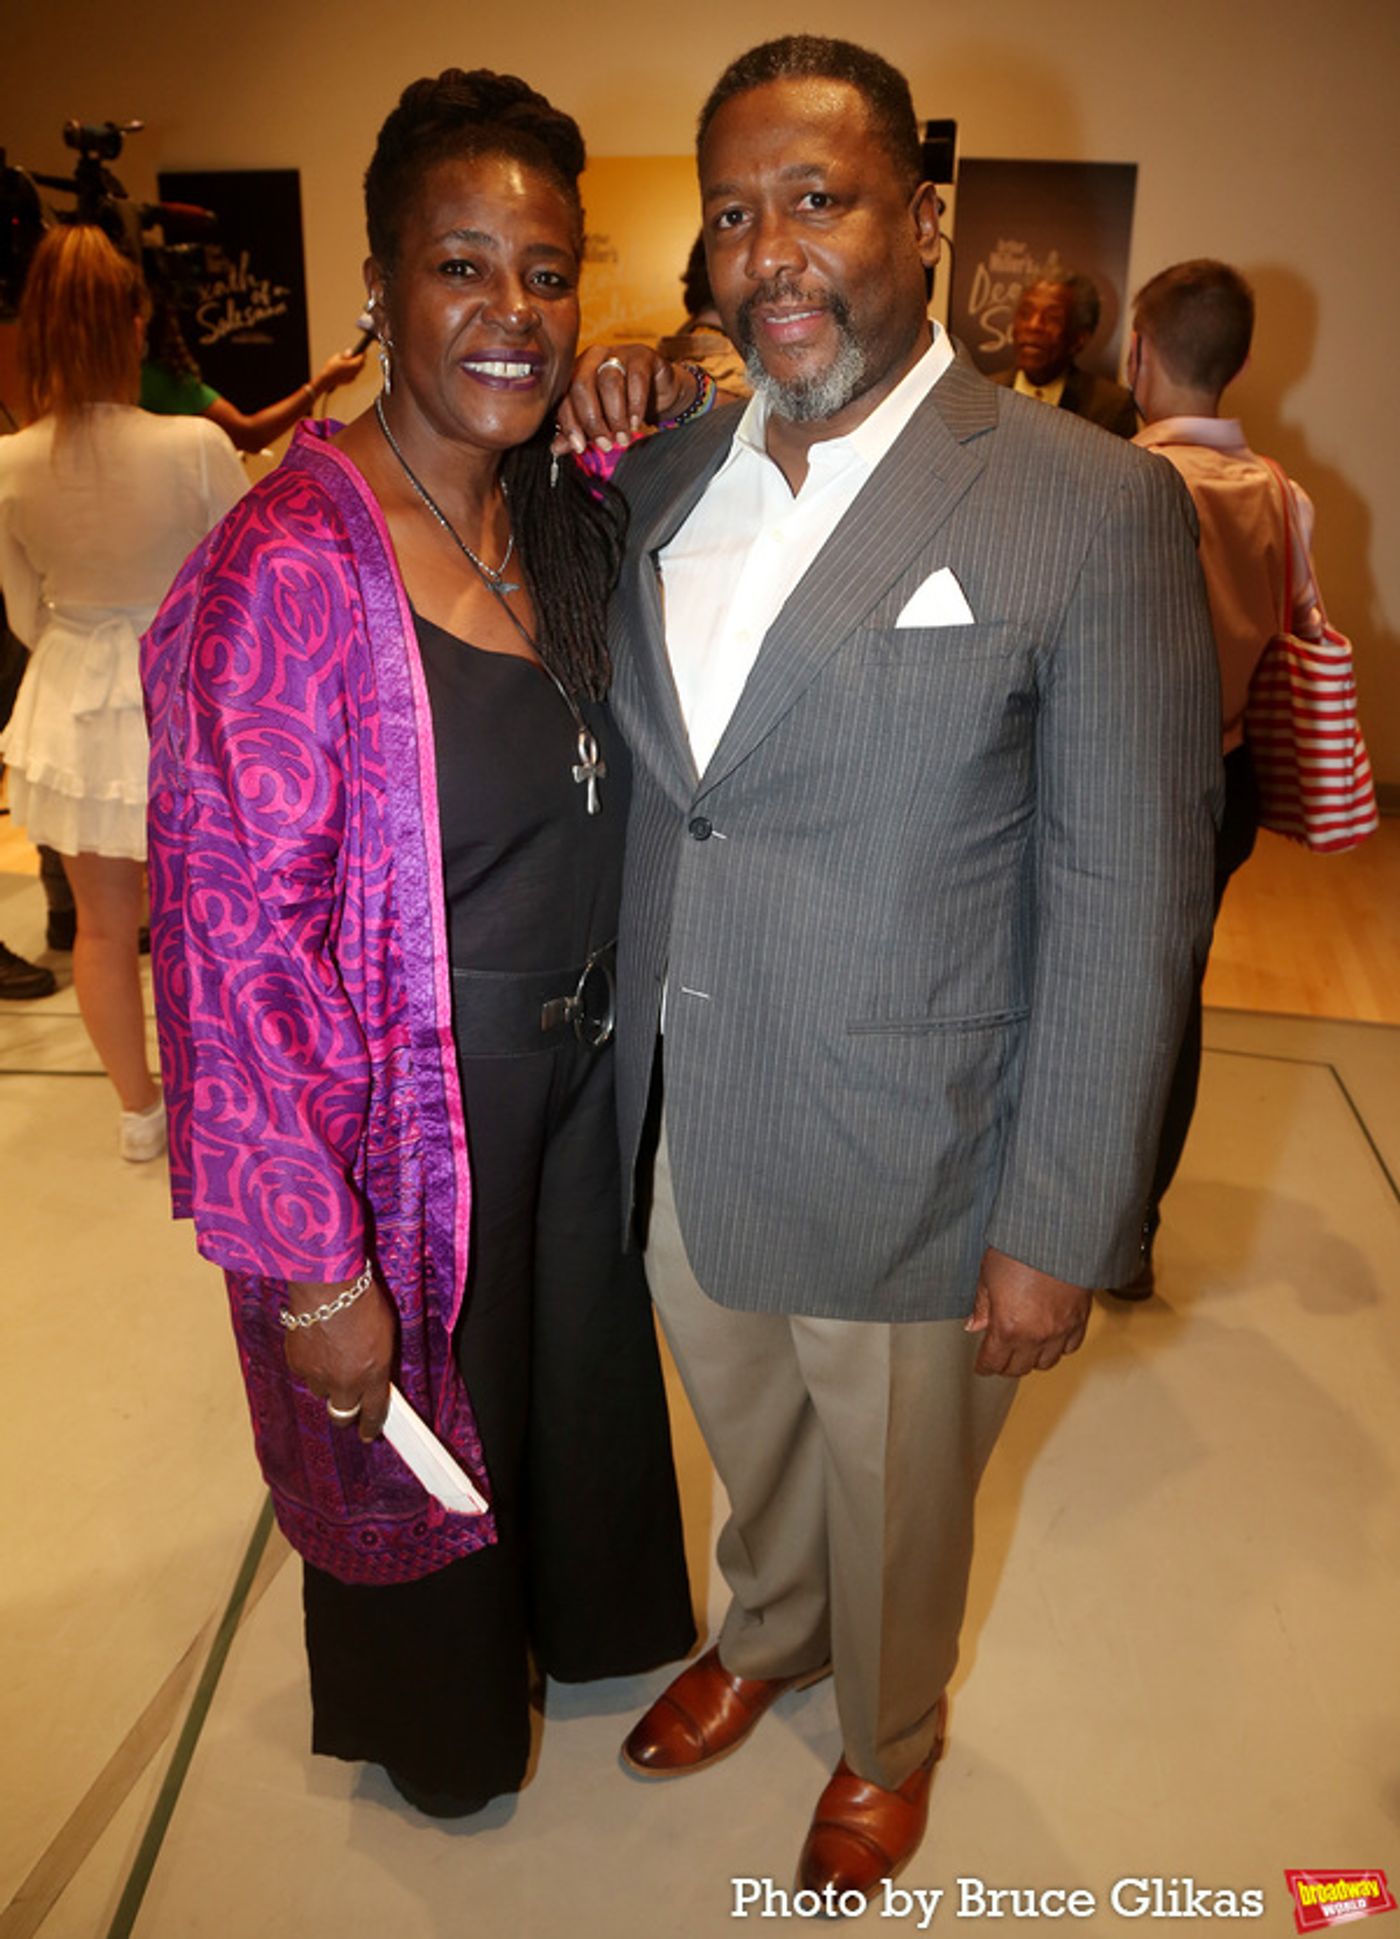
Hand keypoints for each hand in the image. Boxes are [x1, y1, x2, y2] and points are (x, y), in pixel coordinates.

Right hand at [282, 1273, 395, 1441]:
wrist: (327, 1286)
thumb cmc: (361, 1301)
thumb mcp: (386, 1333)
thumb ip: (380, 1361)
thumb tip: (377, 1377)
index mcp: (373, 1374)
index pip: (374, 1413)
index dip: (371, 1426)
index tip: (368, 1433)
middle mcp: (346, 1382)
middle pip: (343, 1415)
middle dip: (347, 1411)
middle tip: (348, 1400)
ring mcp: (319, 1376)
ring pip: (322, 1393)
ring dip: (327, 1383)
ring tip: (332, 1355)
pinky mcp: (297, 1365)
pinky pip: (305, 1374)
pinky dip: (310, 1365)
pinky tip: (316, 1344)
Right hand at [315, 347, 366, 395]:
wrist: (326, 380)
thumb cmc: (331, 367)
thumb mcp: (337, 357)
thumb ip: (346, 355)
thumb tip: (351, 352)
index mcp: (352, 365)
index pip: (361, 358)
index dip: (363, 354)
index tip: (363, 351)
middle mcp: (354, 372)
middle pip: (362, 365)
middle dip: (362, 360)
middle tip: (361, 355)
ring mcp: (352, 377)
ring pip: (358, 370)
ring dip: (359, 365)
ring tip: (357, 360)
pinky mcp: (350, 381)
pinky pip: (355, 375)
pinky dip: (354, 370)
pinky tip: (352, 368)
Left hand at [553, 344, 695, 454]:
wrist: (659, 391)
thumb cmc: (624, 404)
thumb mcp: (599, 420)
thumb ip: (578, 431)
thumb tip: (556, 448)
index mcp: (575, 372)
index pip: (565, 396)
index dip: (570, 424)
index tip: (580, 447)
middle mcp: (592, 358)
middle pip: (582, 386)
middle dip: (593, 421)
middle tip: (606, 444)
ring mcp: (617, 353)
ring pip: (609, 382)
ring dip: (616, 416)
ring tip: (623, 437)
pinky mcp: (642, 356)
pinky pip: (636, 379)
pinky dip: (636, 405)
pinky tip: (637, 423)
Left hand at [965, 1246, 1090, 1376]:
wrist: (1058, 1234)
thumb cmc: (1020, 1248)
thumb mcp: (988, 1274)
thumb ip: (982, 1305)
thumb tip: (975, 1325)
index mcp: (1008, 1326)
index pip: (993, 1362)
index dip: (984, 1367)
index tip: (982, 1366)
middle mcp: (1035, 1335)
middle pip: (1019, 1369)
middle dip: (1006, 1365)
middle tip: (999, 1356)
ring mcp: (1060, 1330)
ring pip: (1046, 1363)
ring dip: (1033, 1359)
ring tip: (1024, 1348)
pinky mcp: (1080, 1320)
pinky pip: (1070, 1347)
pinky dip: (1059, 1348)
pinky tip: (1050, 1338)